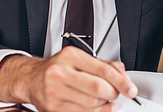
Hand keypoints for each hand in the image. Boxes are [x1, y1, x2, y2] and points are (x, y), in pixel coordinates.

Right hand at [0, 47, 137, 111]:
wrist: (31, 78)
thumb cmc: (58, 67)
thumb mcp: (81, 58)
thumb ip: (104, 64)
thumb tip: (123, 73)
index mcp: (71, 56)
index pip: (103, 70)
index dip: (121, 81)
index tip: (130, 89)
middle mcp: (61, 72)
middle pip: (98, 88)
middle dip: (113, 93)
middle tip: (118, 94)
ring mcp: (55, 91)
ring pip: (91, 102)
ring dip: (105, 103)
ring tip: (107, 99)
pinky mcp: (52, 107)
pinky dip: (96, 111)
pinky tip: (100, 107)